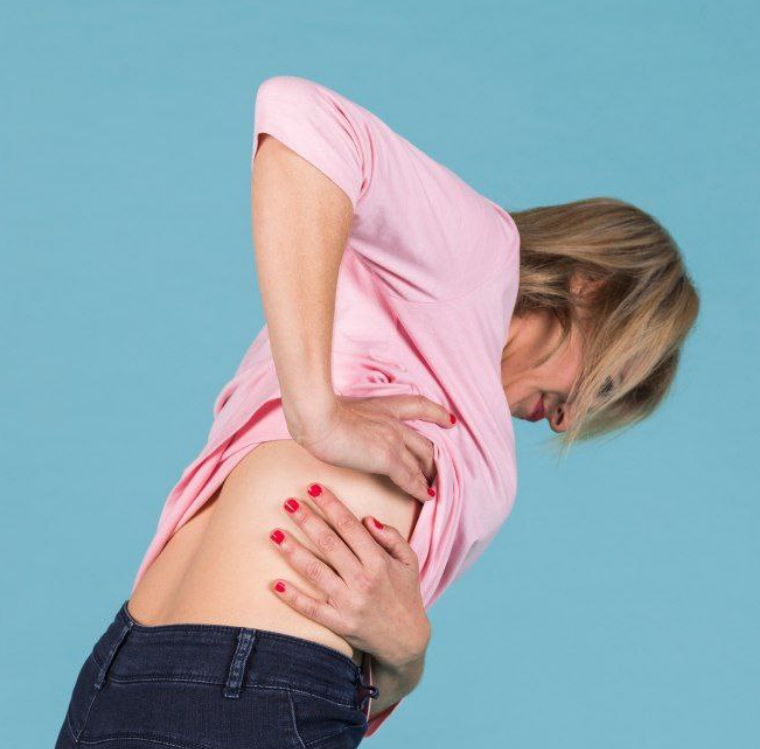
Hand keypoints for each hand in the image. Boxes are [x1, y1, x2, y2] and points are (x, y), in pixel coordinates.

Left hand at [269, 483, 430, 669]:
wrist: (407, 641)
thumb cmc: (406, 595)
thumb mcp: (410, 561)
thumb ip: (392, 537)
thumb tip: (367, 518)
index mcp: (379, 562)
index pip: (351, 527)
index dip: (331, 505)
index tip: (314, 488)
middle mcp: (363, 580)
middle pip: (329, 544)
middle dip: (308, 521)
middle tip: (288, 502)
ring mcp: (349, 604)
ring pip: (316, 572)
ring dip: (294, 552)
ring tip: (275, 534)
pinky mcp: (339, 624)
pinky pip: (311, 609)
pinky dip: (292, 597)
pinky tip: (274, 583)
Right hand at [289, 394, 455, 503]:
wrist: (316, 417)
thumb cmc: (317, 412)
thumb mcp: (338, 408)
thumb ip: (348, 415)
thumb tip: (339, 421)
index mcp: (382, 405)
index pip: (418, 405)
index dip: (436, 413)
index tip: (450, 420)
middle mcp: (393, 422)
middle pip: (424, 442)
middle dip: (433, 458)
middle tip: (435, 471)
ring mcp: (393, 439)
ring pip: (421, 460)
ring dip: (427, 475)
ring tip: (432, 488)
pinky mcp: (387, 458)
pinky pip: (410, 478)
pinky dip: (419, 489)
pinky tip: (426, 497)